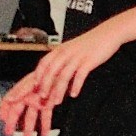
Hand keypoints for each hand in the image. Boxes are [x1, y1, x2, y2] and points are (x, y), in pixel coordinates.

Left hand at [0, 28, 118, 134]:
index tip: (28, 88)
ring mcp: (76, 56)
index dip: (33, 79)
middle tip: (40, 100)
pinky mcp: (88, 60)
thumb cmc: (88, 45)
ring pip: (63, 75)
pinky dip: (76, 85)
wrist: (107, 33)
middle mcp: (64, 53)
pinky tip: (74, 94)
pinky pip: (80, 74)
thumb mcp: (70, 52)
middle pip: (49, 71)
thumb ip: (60, 64)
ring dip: (58, 90)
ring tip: (56, 102)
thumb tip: (50, 80)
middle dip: (43, 87)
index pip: (41, 66)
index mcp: (58, 51)